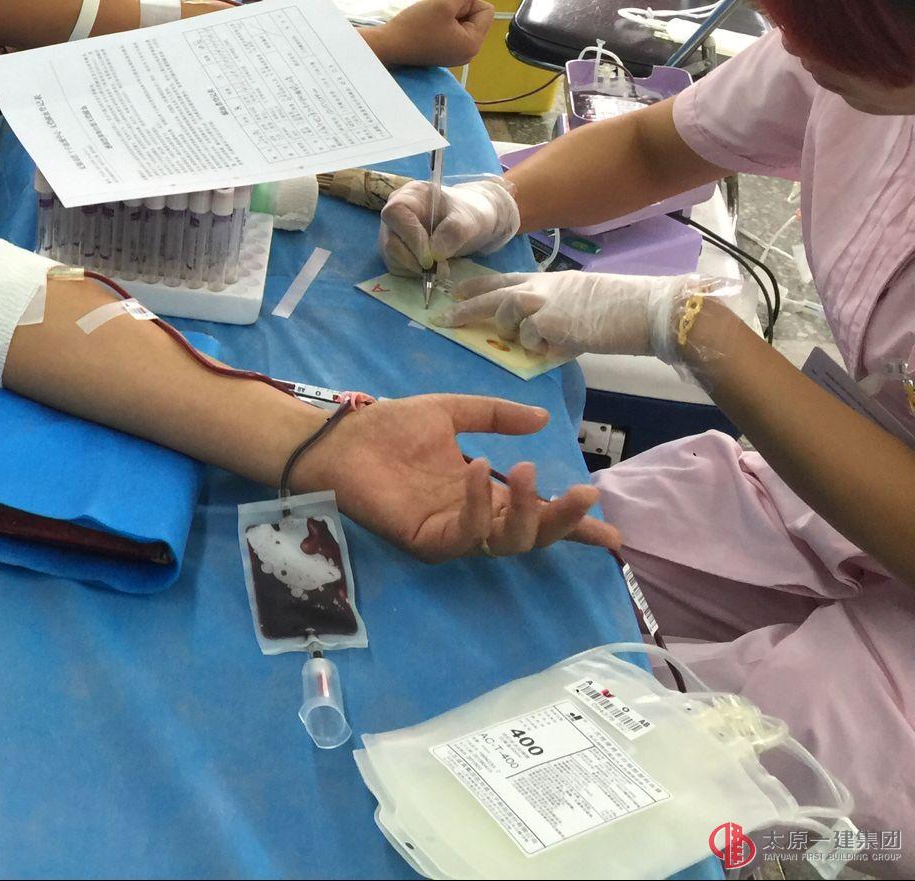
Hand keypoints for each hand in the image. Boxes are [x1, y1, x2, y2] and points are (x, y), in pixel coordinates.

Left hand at [292, 392, 621, 557]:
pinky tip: (478, 469)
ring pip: (507, 542)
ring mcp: (451, 531)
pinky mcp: (427, 540)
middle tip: (583, 493)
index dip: (574, 526)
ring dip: (529, 512)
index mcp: (483, 492)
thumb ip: (495, 416)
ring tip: (529, 472)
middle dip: (564, 520)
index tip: (612, 535)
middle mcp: (474, 517)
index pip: (537, 515)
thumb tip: (542, 418)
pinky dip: (479, 504)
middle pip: (532, 536)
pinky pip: (466, 534)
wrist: (342, 437)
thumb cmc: (389, 428)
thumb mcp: (452, 412)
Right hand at [372, 0, 493, 67]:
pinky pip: (451, 30)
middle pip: (475, 16)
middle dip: (457, 10)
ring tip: (430, 21)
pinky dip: (441, 24)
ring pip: (461, 22)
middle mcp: (469, 52)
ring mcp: (455, 54)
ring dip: (447, 15)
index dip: (467, 2)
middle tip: (436, 16)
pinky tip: (427, 28)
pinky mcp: (443, 53)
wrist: (387, 46)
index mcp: (473, 44)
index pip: (486, 10)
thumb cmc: (415, 26)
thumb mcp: (442, 3)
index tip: (446, 9)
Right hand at [381, 174, 521, 276]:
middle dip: (414, 259)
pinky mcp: (395, 250)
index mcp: (410, 195)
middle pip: (390, 240)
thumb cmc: (470, 215)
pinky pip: (397, 266)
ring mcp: (393, 232)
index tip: (430, 258)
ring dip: (415, 268)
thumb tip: (434, 253)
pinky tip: (433, 268)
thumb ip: (454, 232)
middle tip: (441, 268)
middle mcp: (396, 214)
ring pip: (391, 257)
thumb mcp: (471, 220)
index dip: (410, 237)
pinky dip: (414, 273)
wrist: (472, 224)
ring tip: (442, 267)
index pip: (395, 214)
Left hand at [440, 270, 705, 364]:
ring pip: (505, 319)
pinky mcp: (547, 323)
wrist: (642, 309)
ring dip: (515, 333)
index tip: (453, 291)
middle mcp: (536, 288)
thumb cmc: (617, 307)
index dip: (474, 286)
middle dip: (462, 310)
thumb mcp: (575, 298)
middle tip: (441, 319)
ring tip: (542, 337)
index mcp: (543, 279)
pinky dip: (543, 349)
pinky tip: (563, 345)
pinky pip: (530, 341)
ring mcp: (540, 304)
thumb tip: (532, 329)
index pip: (498, 278)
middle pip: (488, 296)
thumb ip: (549, 308)